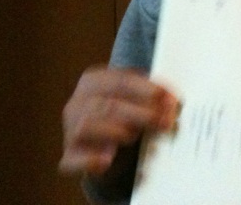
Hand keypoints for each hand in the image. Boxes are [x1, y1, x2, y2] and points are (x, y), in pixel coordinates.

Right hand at [59, 65, 177, 176]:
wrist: (107, 148)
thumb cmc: (124, 116)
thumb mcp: (135, 99)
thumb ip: (151, 96)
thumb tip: (171, 101)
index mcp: (93, 81)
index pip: (122, 81)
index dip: (148, 90)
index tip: (170, 98)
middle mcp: (77, 103)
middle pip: (109, 104)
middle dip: (141, 113)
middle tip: (165, 120)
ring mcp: (69, 130)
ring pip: (89, 126)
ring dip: (118, 131)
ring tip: (137, 135)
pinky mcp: (69, 156)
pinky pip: (73, 159)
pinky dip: (89, 160)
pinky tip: (106, 160)